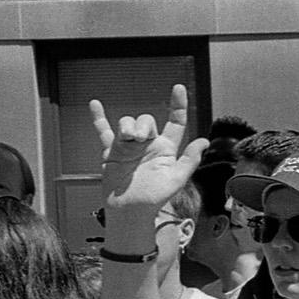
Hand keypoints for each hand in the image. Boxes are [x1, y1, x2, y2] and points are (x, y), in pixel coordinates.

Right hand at [89, 84, 207, 233]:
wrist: (129, 210)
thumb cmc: (154, 198)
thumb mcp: (176, 179)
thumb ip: (190, 159)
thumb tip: (204, 141)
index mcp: (167, 149)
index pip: (175, 122)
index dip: (178, 105)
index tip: (178, 88)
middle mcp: (149, 145)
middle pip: (147, 120)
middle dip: (142, 124)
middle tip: (139, 138)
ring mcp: (129, 147)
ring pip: (128, 123)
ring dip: (127, 126)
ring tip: (127, 138)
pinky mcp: (112, 151)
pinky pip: (104, 131)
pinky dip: (99, 119)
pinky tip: (95, 105)